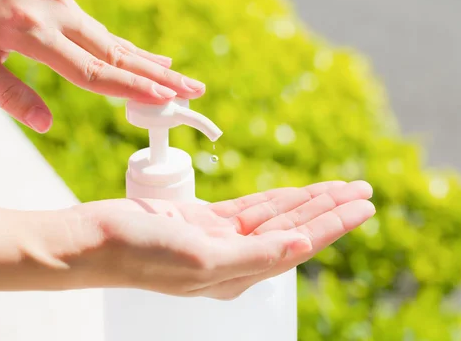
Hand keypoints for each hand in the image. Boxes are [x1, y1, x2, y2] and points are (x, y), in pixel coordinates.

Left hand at [0, 0, 204, 132]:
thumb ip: (7, 92)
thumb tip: (46, 123)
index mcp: (33, 35)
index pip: (94, 71)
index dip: (133, 89)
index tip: (167, 101)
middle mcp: (57, 17)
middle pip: (119, 55)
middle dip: (161, 77)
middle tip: (195, 91)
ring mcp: (63, 5)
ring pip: (115, 41)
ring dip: (152, 63)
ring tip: (182, 79)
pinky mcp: (61, 0)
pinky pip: (102, 30)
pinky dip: (129, 46)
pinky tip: (145, 54)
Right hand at [72, 180, 373, 298]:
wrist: (97, 241)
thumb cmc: (141, 256)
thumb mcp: (201, 260)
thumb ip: (254, 256)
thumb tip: (301, 248)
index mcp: (239, 273)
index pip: (299, 245)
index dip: (333, 224)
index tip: (362, 205)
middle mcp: (236, 258)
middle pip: (295, 229)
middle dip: (330, 209)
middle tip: (364, 190)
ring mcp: (221, 239)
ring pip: (277, 216)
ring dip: (308, 201)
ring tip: (341, 188)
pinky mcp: (205, 221)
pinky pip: (252, 207)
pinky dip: (276, 199)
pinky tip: (296, 194)